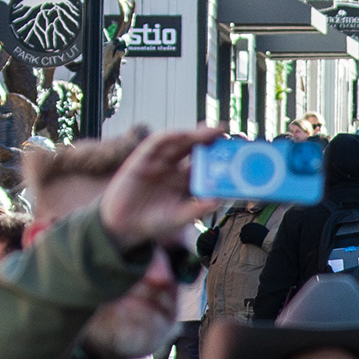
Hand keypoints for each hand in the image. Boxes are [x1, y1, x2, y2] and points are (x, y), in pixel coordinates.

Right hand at [90, 124, 226, 240]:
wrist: (124, 228)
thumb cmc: (153, 222)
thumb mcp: (179, 218)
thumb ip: (197, 209)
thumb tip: (218, 200)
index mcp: (185, 181)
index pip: (204, 164)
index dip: (218, 156)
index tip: (235, 151)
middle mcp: (173, 168)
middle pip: (194, 148)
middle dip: (209, 138)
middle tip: (225, 131)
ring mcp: (158, 162)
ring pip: (178, 143)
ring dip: (194, 134)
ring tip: (211, 131)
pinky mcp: (141, 159)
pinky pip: (155, 144)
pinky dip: (169, 137)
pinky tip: (182, 134)